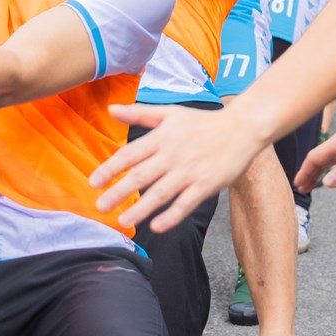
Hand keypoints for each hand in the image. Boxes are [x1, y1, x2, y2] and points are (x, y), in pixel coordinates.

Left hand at [92, 103, 268, 232]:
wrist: (242, 128)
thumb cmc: (203, 122)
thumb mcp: (170, 113)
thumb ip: (139, 113)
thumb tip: (111, 109)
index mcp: (162, 137)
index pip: (130, 154)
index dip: (110, 169)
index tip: (93, 183)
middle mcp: (173, 154)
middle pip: (141, 176)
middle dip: (118, 192)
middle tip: (100, 207)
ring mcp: (190, 171)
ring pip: (161, 193)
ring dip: (141, 208)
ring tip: (123, 220)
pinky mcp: (206, 185)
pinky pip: (186, 203)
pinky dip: (171, 216)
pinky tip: (156, 226)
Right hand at [294, 100, 335, 190]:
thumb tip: (326, 184)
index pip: (314, 158)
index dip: (304, 172)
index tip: (298, 184)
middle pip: (318, 158)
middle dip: (309, 173)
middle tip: (303, 188)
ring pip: (329, 158)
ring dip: (320, 170)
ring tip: (314, 182)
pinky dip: (332, 166)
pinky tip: (334, 171)